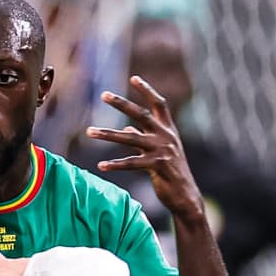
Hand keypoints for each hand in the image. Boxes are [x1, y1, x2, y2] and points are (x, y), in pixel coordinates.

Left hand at [86, 76, 202, 218]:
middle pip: (141, 114)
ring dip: (108, 134)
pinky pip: (131, 163)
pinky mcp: (158, 166)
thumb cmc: (172, 174)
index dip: (147, 90)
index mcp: (169, 131)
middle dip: (122, 104)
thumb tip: (128, 128)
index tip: (134, 78)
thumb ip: (144, 138)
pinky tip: (101, 166)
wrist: (186, 197)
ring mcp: (163, 150)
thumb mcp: (160, 152)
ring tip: (90, 132)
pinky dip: (115, 165)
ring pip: (130, 138)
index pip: (159, 104)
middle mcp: (166, 137)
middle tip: (104, 95)